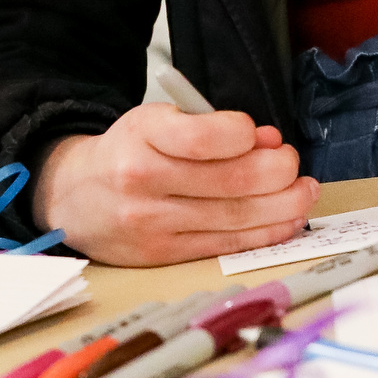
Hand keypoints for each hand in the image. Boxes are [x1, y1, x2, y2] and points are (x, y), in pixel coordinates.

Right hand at [35, 103, 320, 265]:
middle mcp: (144, 180)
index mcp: (143, 135)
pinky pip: (227, 244)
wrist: (73, 197)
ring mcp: (153, 222)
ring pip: (236, 217)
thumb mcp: (158, 123)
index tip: (259, 133)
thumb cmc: (127, 153)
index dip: (245, 135)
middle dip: (278, 172)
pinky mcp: (163, 254)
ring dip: (284, 205)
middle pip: (233, 181)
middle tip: (293, 164)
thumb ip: (211, 129)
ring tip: (304, 191)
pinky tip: (286, 220)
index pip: (206, 137)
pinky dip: (265, 233)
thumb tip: (268, 142)